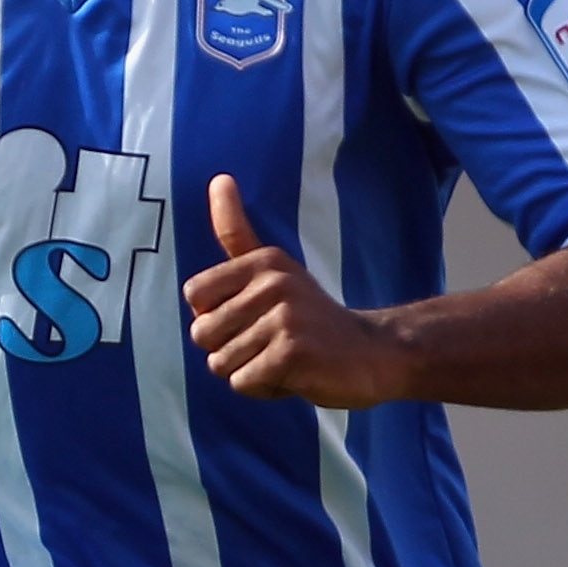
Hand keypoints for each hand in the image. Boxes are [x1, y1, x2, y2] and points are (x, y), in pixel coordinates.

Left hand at [183, 175, 407, 406]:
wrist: (373, 354)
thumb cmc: (313, 319)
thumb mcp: (274, 270)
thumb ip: (238, 232)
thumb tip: (219, 178)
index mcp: (263, 261)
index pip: (194, 295)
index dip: (214, 317)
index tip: (252, 317)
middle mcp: (272, 283)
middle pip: (202, 333)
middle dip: (229, 351)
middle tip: (271, 344)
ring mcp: (284, 317)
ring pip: (221, 363)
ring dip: (249, 372)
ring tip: (284, 359)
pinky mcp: (292, 352)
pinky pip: (244, 382)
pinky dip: (264, 388)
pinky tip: (293, 375)